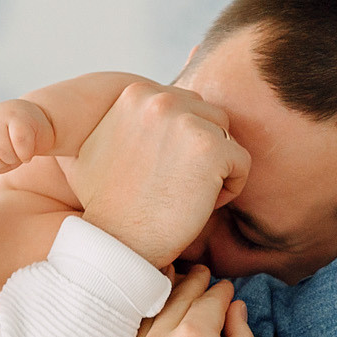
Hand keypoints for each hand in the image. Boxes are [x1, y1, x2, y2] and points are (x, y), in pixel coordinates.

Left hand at [0, 99, 53, 181]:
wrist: (38, 122)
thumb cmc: (11, 142)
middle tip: (9, 160)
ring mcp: (0, 116)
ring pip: (1, 150)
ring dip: (14, 160)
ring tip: (18, 155)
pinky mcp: (20, 118)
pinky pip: (20, 143)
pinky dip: (26, 154)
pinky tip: (28, 153)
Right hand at [73, 82, 249, 267]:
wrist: (117, 243)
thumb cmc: (106, 203)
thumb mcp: (94, 146)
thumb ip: (120, 118)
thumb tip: (123, 103)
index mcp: (135, 93)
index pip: (185, 106)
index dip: (180, 143)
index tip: (160, 170)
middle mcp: (161, 100)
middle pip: (209, 118)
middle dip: (201, 152)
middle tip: (175, 185)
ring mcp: (187, 123)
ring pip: (226, 138)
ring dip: (215, 168)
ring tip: (187, 195)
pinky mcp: (212, 150)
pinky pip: (241, 162)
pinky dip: (229, 188)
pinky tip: (199, 205)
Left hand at [111, 267, 261, 336]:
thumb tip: (235, 307)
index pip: (208, 300)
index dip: (221, 291)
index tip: (226, 288)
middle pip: (174, 300)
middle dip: (191, 285)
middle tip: (200, 274)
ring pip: (147, 318)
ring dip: (162, 301)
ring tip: (171, 288)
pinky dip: (141, 330)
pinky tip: (150, 325)